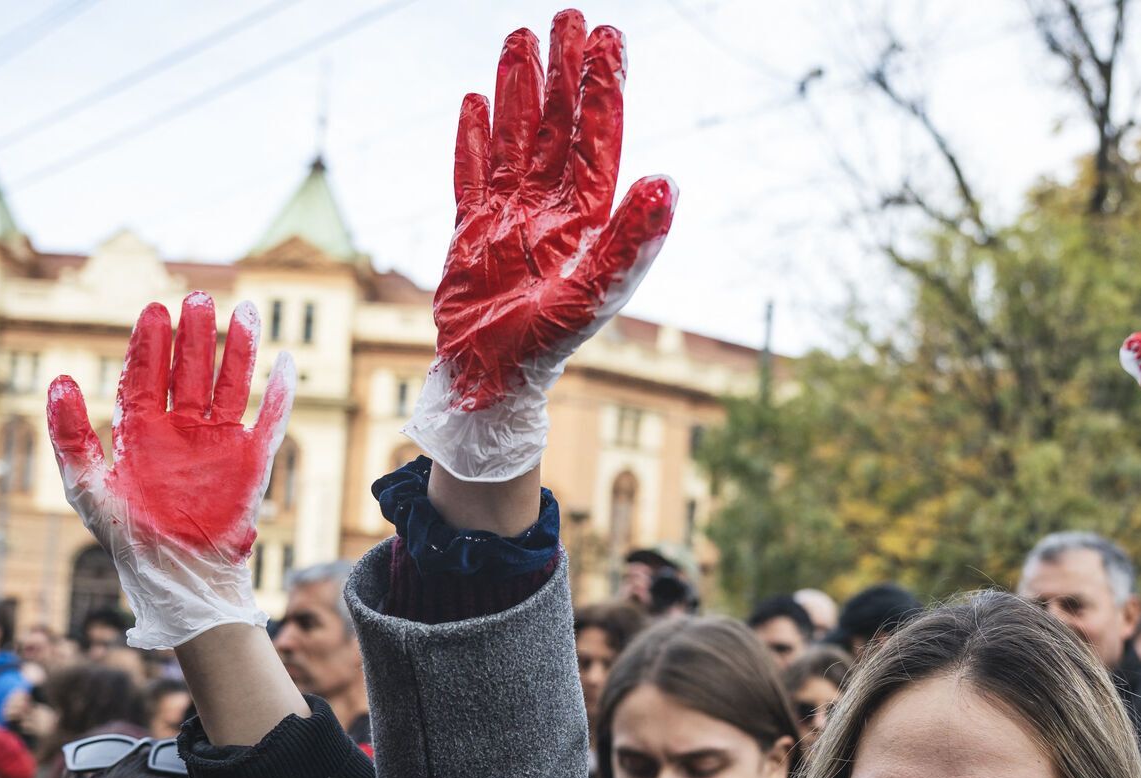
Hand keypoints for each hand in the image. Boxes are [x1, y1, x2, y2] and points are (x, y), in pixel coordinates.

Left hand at [47, 293, 294, 649]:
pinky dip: (279, 394)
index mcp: (141, 431)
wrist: (176, 577)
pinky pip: (269, 421)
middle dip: (195, 335)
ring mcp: (218, 442)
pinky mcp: (250, 462)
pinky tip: (285, 362)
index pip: (146, 375)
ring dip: (238, 349)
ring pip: (231, 384)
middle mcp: (181, 429)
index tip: (154, 311)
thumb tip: (58, 380)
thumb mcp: (87, 486)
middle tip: (198, 297)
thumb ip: (70, 435)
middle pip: (190, 370)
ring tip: (241, 311)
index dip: (150, 344)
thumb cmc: (128, 537)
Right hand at [408, 9, 676, 482]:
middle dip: (564, 73)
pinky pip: (472, 173)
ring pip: (516, 138)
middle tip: (570, 17)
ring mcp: (508, 215)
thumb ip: (629, 242)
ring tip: (521, 38)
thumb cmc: (547, 345)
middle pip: (558, 126)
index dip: (601, 89)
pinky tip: (475, 104)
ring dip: (519, 90)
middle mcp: (550, 208)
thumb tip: (668, 185)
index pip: (596, 139)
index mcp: (584, 217)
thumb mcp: (593, 294)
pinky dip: (472, 140)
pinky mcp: (471, 230)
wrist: (492, 379)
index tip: (607, 39)